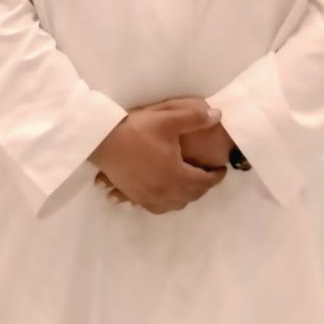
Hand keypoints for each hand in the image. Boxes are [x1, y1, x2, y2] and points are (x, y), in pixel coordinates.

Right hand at [89, 97, 227, 213]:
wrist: (102, 141)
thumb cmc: (137, 130)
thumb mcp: (168, 119)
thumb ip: (195, 118)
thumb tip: (218, 116)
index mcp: (176, 175)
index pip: (203, 181)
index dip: (215, 176)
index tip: (221, 169)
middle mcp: (164, 192)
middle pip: (190, 196)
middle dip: (202, 186)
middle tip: (208, 174)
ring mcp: (147, 197)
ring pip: (174, 204)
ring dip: (186, 196)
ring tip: (189, 183)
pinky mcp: (134, 196)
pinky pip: (156, 207)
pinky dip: (167, 202)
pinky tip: (165, 194)